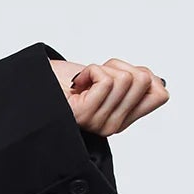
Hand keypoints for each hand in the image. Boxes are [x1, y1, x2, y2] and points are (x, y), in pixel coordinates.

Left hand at [49, 56, 168, 135]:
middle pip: (144, 80)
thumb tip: (158, 81)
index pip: (161, 95)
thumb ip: (134, 83)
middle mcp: (114, 126)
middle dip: (119, 67)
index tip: (117, 74)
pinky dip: (91, 70)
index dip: (142, 73)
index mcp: (124, 118)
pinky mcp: (86, 114)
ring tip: (85, 81)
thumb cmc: (65, 80)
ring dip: (103, 68)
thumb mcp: (109, 78)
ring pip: (125, 79)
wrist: (32, 83)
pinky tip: (77, 83)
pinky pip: (106, 80)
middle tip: (96, 77)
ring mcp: (101, 123)